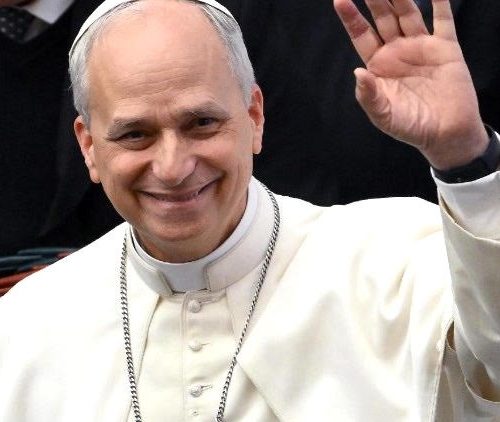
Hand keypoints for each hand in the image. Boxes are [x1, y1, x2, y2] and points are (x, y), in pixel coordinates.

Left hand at [334, 0, 488, 169]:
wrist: (445, 134)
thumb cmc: (410, 126)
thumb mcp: (383, 115)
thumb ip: (368, 95)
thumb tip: (357, 73)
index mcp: (378, 66)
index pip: (361, 36)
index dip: (351, 18)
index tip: (339, 0)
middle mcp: (397, 51)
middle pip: (383, 18)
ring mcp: (421, 46)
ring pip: (408, 13)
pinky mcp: (446, 47)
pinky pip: (443, 19)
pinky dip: (440, 1)